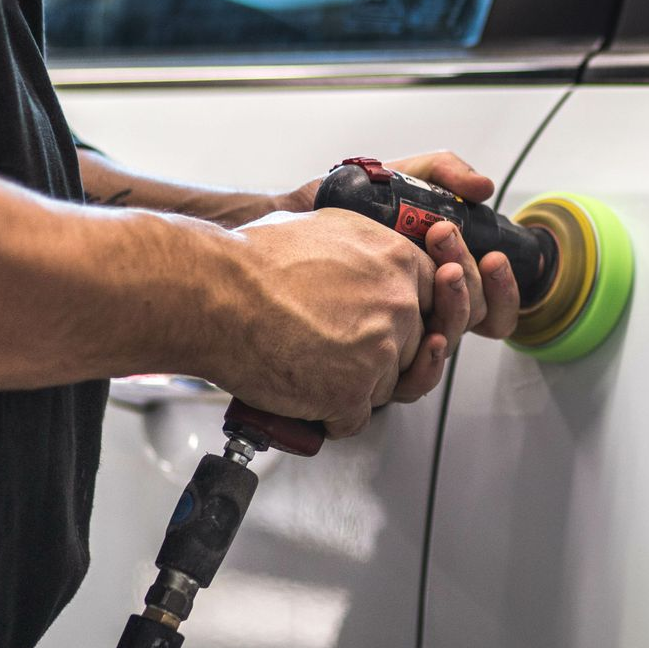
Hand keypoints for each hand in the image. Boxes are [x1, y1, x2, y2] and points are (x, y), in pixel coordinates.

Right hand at [207, 208, 435, 437]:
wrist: (214, 294)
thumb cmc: (252, 261)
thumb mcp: (327, 227)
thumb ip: (366, 247)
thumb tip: (374, 259)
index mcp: (397, 260)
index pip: (435, 298)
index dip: (409, 317)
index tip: (392, 326)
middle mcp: (398, 304)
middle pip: (412, 346)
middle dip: (380, 354)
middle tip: (339, 350)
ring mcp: (380, 351)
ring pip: (386, 386)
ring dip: (354, 387)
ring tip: (314, 369)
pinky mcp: (352, 392)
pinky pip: (355, 420)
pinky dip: (331, 418)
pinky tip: (309, 400)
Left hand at [279, 151, 520, 376]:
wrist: (294, 220)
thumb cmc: (350, 203)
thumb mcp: (402, 178)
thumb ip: (445, 173)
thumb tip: (484, 189)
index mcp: (443, 280)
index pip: (492, 301)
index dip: (503, 287)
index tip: (492, 257)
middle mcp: (427, 311)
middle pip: (476, 318)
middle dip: (470, 279)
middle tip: (446, 238)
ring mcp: (402, 337)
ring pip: (450, 343)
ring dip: (456, 307)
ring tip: (443, 270)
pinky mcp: (374, 362)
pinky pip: (414, 380)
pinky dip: (428, 361)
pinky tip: (425, 335)